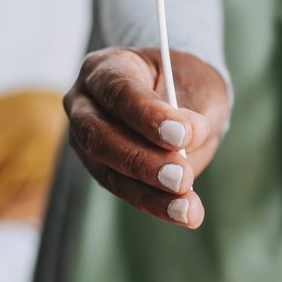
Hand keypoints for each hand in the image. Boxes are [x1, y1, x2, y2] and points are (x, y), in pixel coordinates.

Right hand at [64, 47, 229, 228]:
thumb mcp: (197, 83)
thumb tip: (185, 143)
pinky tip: (185, 213)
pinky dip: (156, 204)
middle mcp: (85, 103)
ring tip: (188, 207)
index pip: (118, 91)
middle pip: (101, 135)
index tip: (182, 135)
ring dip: (151, 192)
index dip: (147, 114)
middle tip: (183, 177)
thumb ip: (190, 109)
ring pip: (109, 171)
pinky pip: (124, 190)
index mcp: (106, 68)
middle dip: (144, 161)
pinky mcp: (101, 169)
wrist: (183, 93)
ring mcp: (86, 140)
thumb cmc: (187, 81)